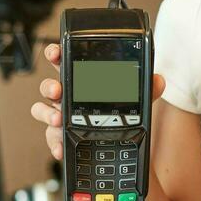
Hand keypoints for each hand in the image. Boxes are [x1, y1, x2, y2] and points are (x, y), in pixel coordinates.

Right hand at [29, 42, 165, 160]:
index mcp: (82, 81)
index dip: (56, 54)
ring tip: (59, 119)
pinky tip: (61, 147)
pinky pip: (50, 137)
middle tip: (58, 90)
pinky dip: (54, 142)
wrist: (121, 147)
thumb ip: (145, 90)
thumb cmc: (120, 116)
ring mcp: (61, 116)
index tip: (56, 53)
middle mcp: (67, 97)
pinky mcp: (60, 136)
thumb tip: (158, 80)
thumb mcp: (136, 101)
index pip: (64, 62)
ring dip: (47, 113)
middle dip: (49, 86)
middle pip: (48, 86)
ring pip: (41, 110)